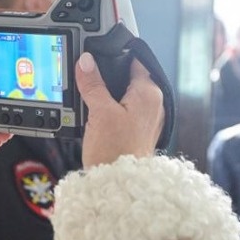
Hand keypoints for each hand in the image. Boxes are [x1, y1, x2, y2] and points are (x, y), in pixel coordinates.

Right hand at [75, 52, 163, 167]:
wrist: (119, 185)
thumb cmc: (116, 152)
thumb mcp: (99, 112)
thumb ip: (93, 84)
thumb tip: (86, 62)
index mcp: (149, 93)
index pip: (134, 61)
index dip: (114, 55)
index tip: (97, 53)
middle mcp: (153, 104)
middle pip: (127, 78)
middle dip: (108, 76)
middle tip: (88, 76)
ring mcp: (146, 118)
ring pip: (124, 95)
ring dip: (107, 94)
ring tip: (89, 97)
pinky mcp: (137, 131)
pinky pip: (123, 111)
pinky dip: (110, 109)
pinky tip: (95, 115)